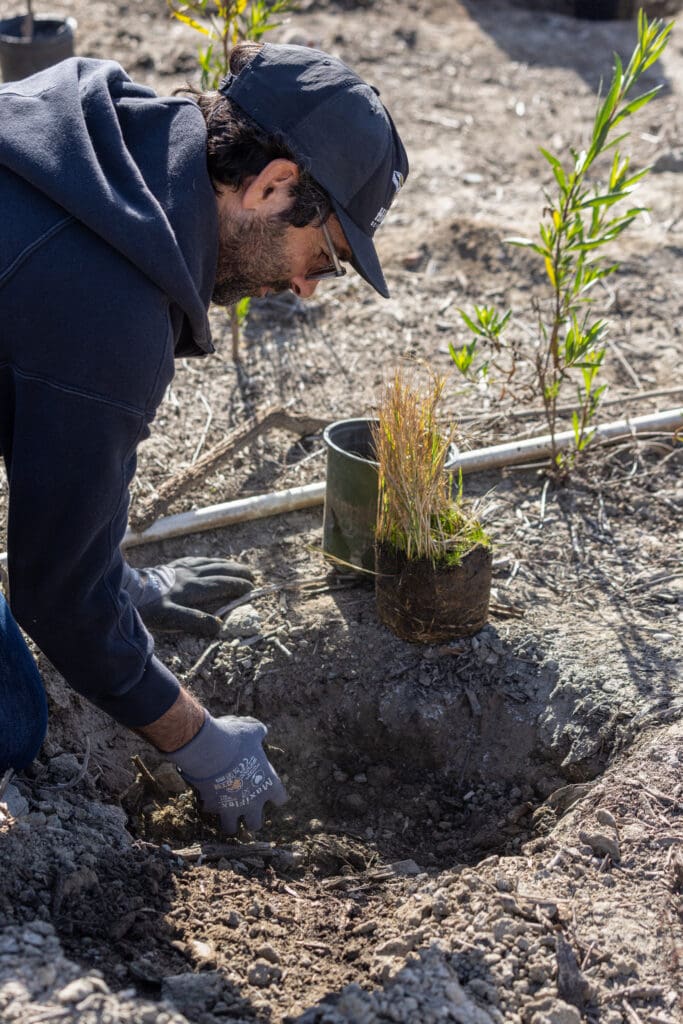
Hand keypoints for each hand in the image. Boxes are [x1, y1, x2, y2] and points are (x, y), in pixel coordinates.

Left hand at [134, 556, 253, 636]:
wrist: (126, 590)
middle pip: (219, 571)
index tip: (252, 588)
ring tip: (238, 567)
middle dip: (237, 573)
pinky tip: (209, 562)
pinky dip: (208, 561)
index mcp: (192, 588)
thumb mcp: (171, 619)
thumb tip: (219, 625)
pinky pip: (196, 560)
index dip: (238, 586)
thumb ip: (196, 621)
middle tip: (252, 576)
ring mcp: (180, 569)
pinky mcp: (171, 567)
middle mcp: (190, 575)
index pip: (221, 585)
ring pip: (209, 564)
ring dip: (226, 565)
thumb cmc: (148, 607)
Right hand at [170, 714, 287, 833]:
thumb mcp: (252, 731)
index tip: (270, 792)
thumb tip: (260, 732)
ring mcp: (231, 808)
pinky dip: (207, 805)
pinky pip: (209, 811)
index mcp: (267, 785)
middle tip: (244, 807)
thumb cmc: (236, 739)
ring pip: (231, 829)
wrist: (210, 750)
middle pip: (256, 824)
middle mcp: (251, 802)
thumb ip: (258, 734)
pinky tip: (204, 794)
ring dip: (228, 822)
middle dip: (251, 818)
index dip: (275, 796)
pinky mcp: (212, 806)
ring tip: (224, 812)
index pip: (280, 799)